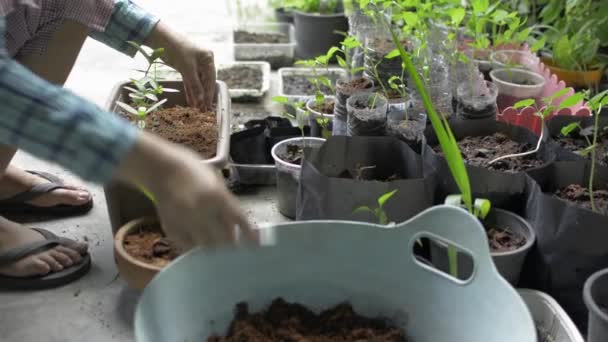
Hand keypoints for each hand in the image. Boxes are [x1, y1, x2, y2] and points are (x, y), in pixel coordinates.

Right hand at [115, 132, 257, 249]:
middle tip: (235, 247)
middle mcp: (203, 211)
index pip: (240, 220)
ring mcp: (186, 222)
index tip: (255, 244)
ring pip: (206, 246)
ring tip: (217, 247)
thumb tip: (234, 225)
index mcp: (217, 196)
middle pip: (224, 239)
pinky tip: (198, 243)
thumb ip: (225, 202)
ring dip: (214, 247)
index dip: (249, 234)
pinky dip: (195, 246)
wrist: (159, 167)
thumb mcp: (214, 181)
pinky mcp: (171, 228)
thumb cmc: (190, 170)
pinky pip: (188, 245)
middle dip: (231, 244)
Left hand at [146, 22, 215, 110]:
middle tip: (203, 110)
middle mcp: (203, 61)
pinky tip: (190, 100)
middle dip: (203, 96)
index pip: (211, 79)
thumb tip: (201, 100)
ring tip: (196, 108)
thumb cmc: (177, 49)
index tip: (208, 106)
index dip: (209, 93)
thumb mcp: (187, 67)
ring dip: (196, 95)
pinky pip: (189, 80)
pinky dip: (189, 90)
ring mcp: (194, 64)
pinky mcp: (185, 66)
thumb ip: (195, 84)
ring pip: (196, 82)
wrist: (160, 37)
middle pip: (205, 82)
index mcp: (208, 58)